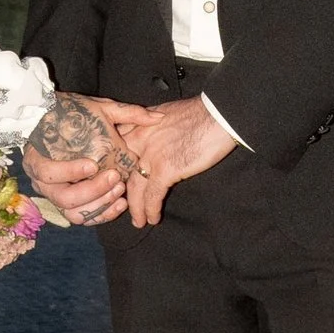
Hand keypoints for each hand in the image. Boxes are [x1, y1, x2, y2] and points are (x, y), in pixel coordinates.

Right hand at [22, 91, 133, 229]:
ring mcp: (54, 196)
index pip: (48, 172)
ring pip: (74, 213)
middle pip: (65, 198)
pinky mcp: (67, 205)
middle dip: (93, 190)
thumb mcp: (98, 109)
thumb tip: (157, 117)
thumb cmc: (72, 116)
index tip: (93, 165)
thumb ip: (126, 113)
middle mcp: (43, 183)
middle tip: (115, 178)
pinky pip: (82, 218)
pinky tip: (120, 203)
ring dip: (99, 205)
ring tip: (120, 192)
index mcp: (39, 159)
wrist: (53, 124)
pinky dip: (101, 215)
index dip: (70, 172)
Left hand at [95, 96, 238, 228]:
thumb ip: (153, 125)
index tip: (117, 178)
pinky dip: (151, 210)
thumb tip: (154, 136)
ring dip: (135, 207)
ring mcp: (151, 155)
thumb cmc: (201, 112)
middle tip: (121, 203)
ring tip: (138, 220)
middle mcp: (140, 139)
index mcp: (140, 123)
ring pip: (134, 187)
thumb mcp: (166, 112)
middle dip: (119, 189)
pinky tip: (152, 219)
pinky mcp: (165, 169)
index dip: (114, 164)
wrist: (219, 115)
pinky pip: (152, 195)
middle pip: (120, 169)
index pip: (116, 145)